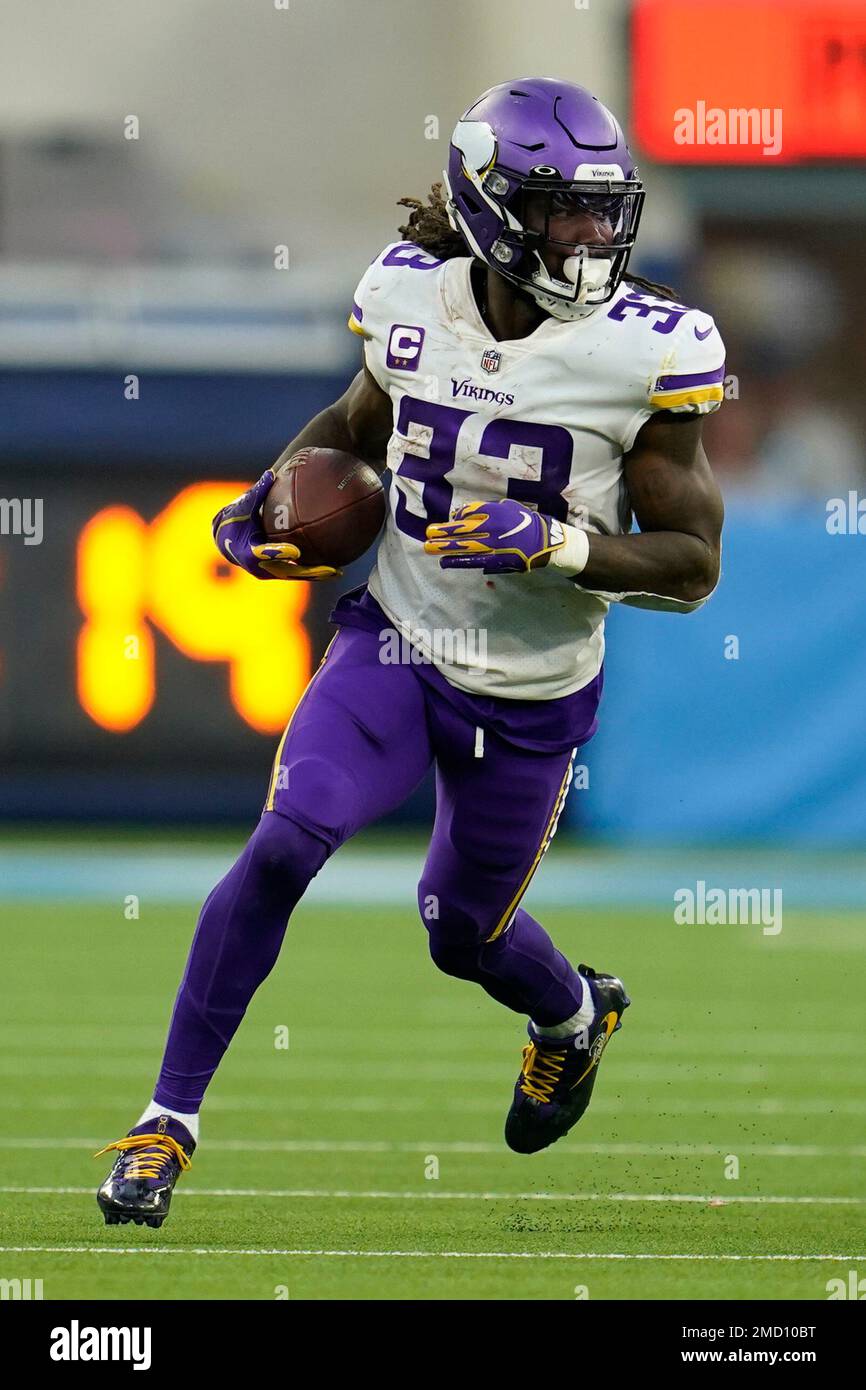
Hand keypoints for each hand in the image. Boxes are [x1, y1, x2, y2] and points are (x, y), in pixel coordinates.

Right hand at [212, 471, 339, 579]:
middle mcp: (262, 567)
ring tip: (337, 571)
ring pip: (296, 575)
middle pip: (287, 571)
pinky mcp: (280, 572)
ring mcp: (272, 572)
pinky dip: (315, 570)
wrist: (228, 541)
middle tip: (327, 568)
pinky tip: (336, 566)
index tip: (294, 551)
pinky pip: (299, 572)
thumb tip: (270, 474)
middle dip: (307, 571)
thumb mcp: (244, 507)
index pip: (265, 554)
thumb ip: (257, 493)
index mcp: (249, 552)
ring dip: (316, 574)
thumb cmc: (237, 520)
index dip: (279, 553)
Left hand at [424, 499, 565, 573]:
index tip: (451, 522)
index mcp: (495, 511)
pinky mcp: (495, 559)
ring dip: (444, 546)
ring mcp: (492, 544)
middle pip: (461, 528)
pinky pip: (473, 560)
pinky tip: (444, 562)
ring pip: (463, 545)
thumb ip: (489, 509)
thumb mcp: (509, 507)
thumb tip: (464, 515)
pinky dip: (457, 561)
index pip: (469, 513)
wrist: (544, 541)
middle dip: (443, 531)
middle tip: (428, 532)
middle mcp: (491, 527)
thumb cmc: (525, 522)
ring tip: (428, 547)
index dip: (458, 517)